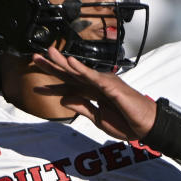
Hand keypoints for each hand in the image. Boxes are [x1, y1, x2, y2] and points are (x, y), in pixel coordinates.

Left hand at [32, 45, 155, 140]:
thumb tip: (63, 98)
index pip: (69, 87)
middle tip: (35, 57)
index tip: (36, 88)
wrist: (145, 126)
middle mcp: (96, 85)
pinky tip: (70, 62)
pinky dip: (81, 69)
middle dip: (53, 66)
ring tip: (49, 53)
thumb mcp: (98, 119)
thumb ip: (82, 107)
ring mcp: (103, 83)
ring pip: (80, 71)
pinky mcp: (111, 86)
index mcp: (93, 93)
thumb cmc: (126, 122)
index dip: (52, 87)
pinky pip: (93, 77)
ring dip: (64, 62)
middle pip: (71, 74)